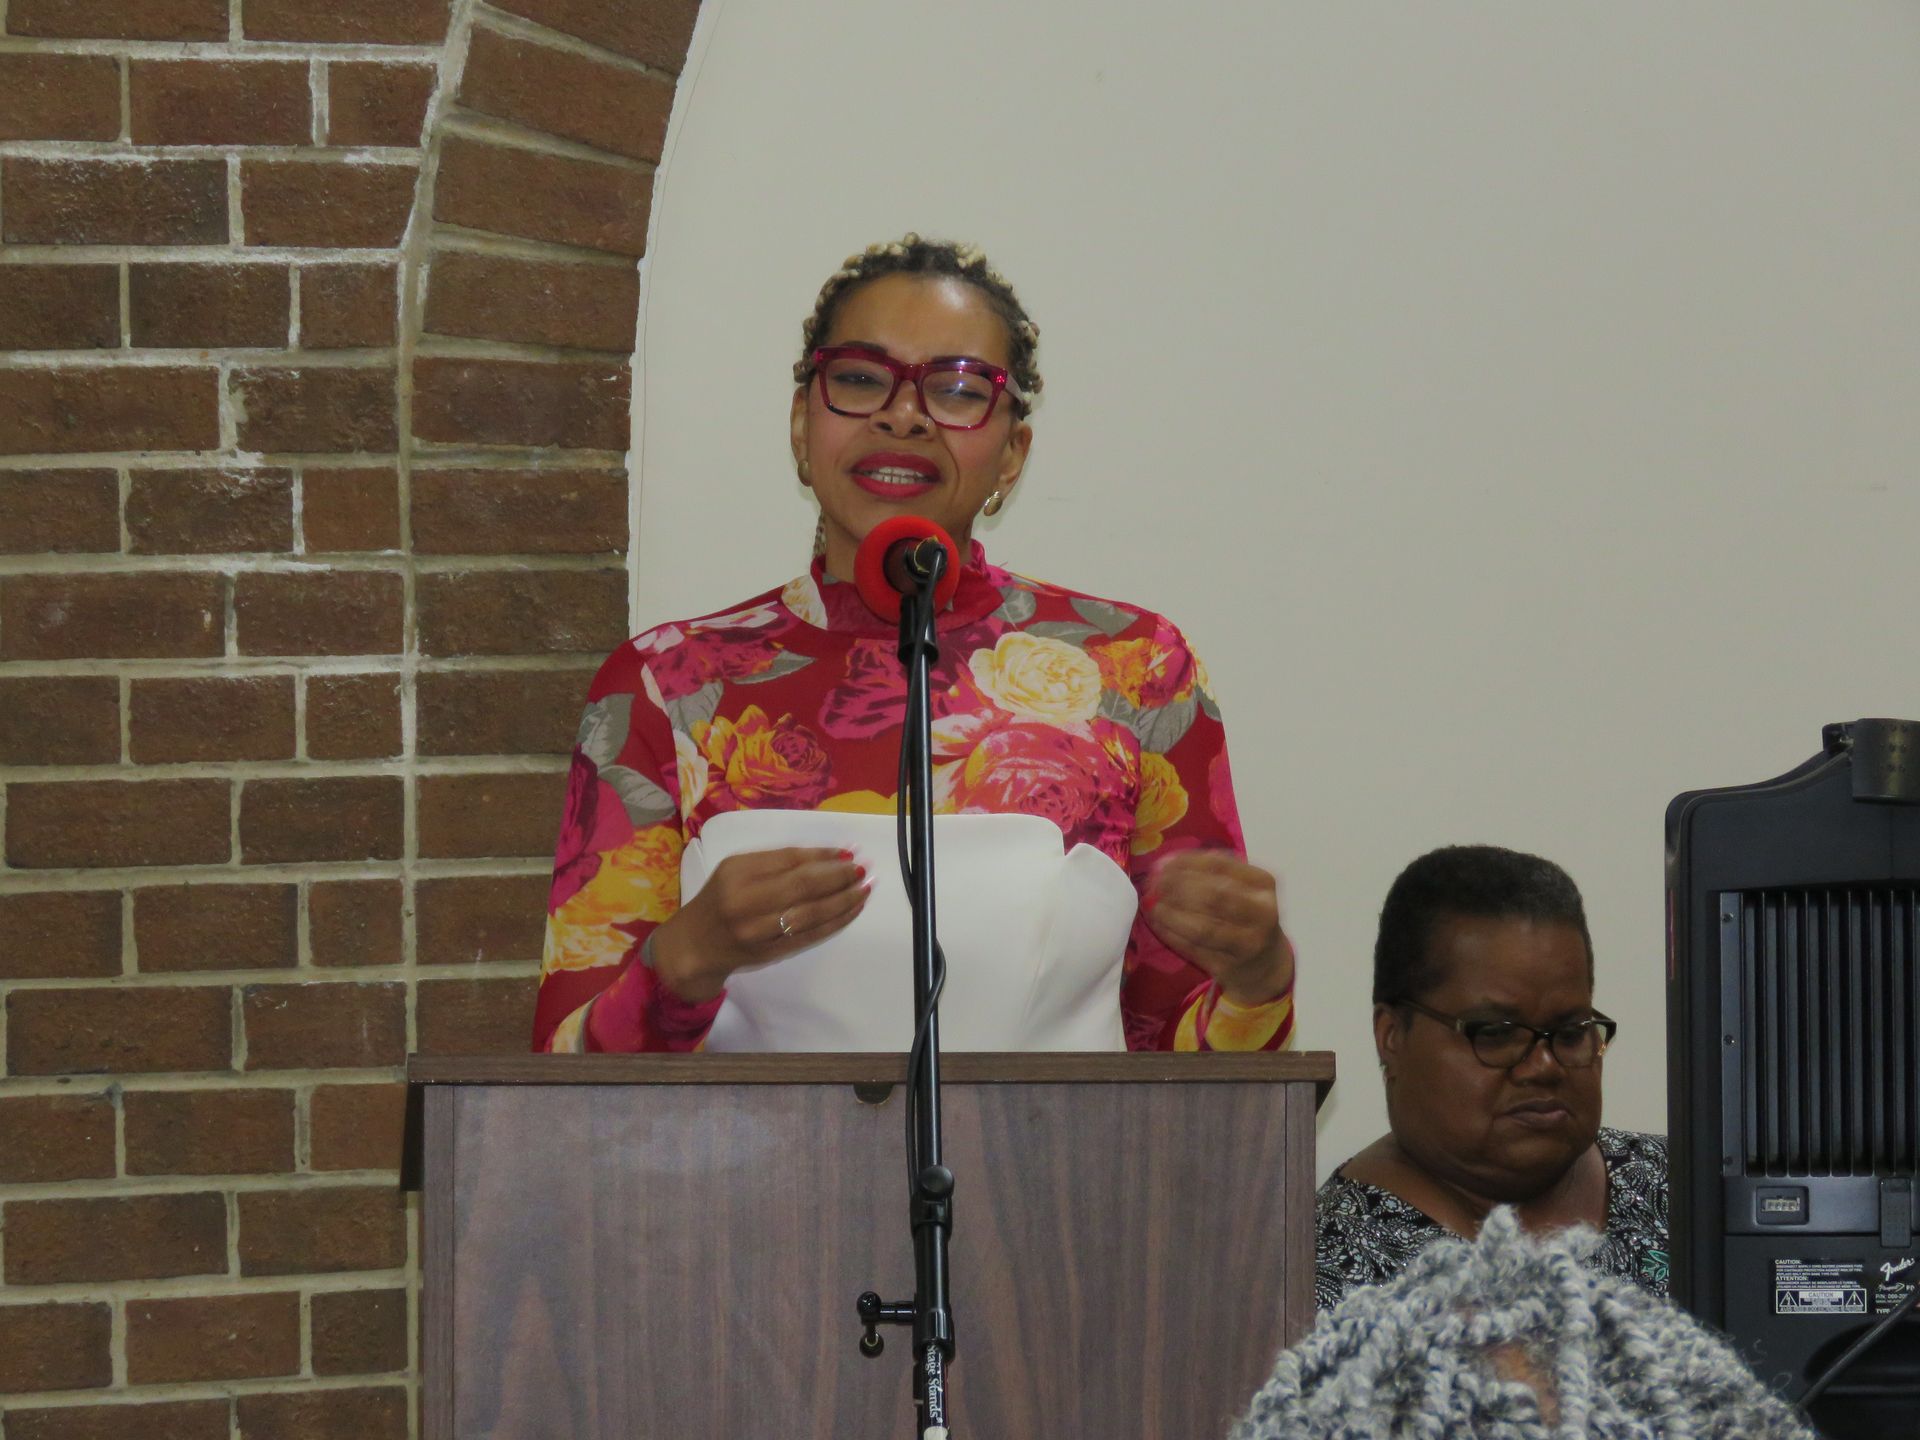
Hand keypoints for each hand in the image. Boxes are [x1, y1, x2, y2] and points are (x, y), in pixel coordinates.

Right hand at [651, 847, 869, 1002]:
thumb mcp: (735, 871)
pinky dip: (835, 922)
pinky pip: (810, 935)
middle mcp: (746, 901)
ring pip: (811, 912)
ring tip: (864, 888)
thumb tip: (826, 854)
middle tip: (863, 869)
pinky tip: (852, 910)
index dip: (822, 855)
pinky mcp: (770, 952)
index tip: (847, 852)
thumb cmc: (719, 900)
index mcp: (736, 872)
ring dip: (844, 899)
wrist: (694, 946)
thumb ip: (774, 862)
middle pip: (803, 885)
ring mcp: (759, 930)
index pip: (789, 859)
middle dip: (839, 876)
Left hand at [1143, 850, 1294, 1006]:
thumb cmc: (1248, 917)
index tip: (1163, 863)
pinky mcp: (1229, 967)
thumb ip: (1216, 871)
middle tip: (1155, 883)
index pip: (1220, 866)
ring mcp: (1247, 944)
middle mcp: (1261, 914)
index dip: (1187, 863)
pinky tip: (1158, 923)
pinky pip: (1194, 948)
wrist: (1267, 966)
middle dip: (1177, 887)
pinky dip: (1172, 934)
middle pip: (1212, 896)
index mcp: (1264, 885)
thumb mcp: (1246, 888)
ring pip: (1202, 927)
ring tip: (1153, 904)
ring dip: (1171, 913)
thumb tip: (1171, 861)